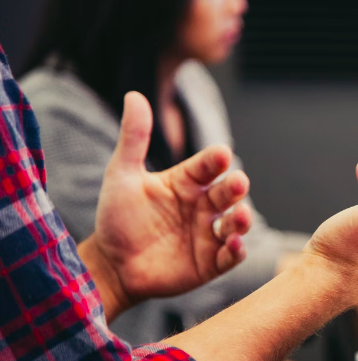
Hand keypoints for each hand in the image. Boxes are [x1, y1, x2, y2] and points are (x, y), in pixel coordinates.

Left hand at [82, 92, 252, 317]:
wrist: (111, 265)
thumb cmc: (117, 218)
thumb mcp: (122, 175)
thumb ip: (133, 138)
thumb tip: (134, 95)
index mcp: (187, 182)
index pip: (207, 166)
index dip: (215, 160)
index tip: (221, 154)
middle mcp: (203, 206)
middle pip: (227, 193)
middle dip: (236, 187)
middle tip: (238, 182)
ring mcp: (209, 234)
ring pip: (236, 223)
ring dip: (242, 219)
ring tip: (240, 216)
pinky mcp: (210, 263)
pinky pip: (230, 256)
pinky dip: (237, 250)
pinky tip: (234, 244)